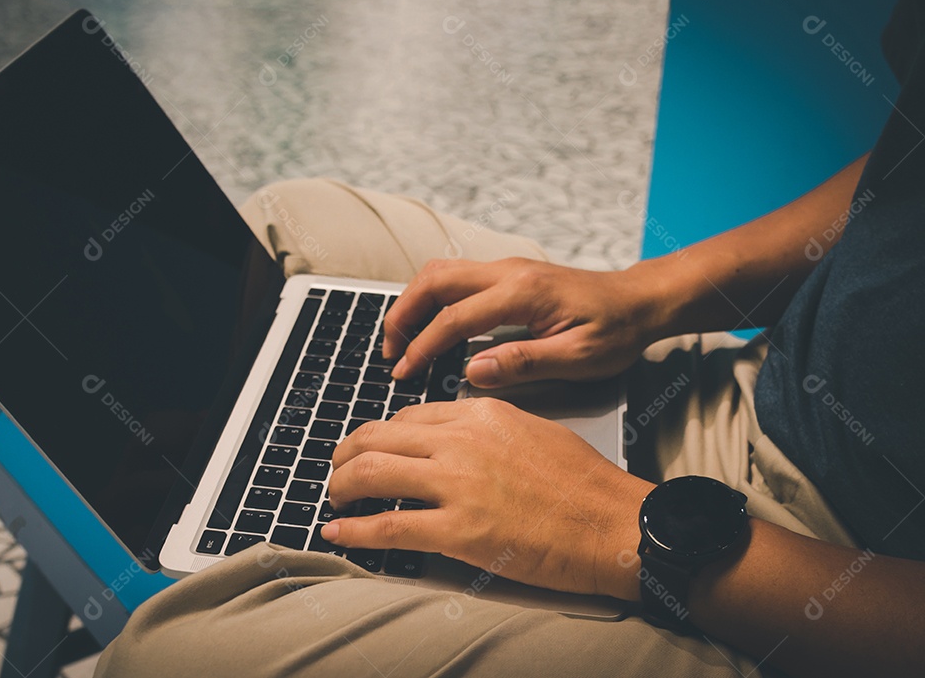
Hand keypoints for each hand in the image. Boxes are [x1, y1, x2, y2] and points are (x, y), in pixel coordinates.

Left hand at [323, 398, 653, 599]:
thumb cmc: (586, 482)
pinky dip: (354, 531)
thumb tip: (455, 436)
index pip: (409, 416)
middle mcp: (461, 442)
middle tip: (338, 469)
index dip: (381, 434)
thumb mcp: (534, 429)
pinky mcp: (457, 532)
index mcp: (481, 413)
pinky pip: (388, 526)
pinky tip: (337, 533)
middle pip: (378, 437)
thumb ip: (488, 426)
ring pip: (372, 474)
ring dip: (341, 487)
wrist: (613, 522)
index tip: (372, 447)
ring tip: (333, 498)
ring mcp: (457, 485)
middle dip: (346, 454)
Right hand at [383, 258, 665, 387]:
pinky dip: (431, 298)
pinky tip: (428, 324)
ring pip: (441, 273)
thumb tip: (474, 372)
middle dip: (403, 314)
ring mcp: (506, 268)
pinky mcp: (508, 274)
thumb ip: (525, 363)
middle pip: (434, 281)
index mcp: (523, 293)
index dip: (423, 347)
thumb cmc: (615, 330)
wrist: (640, 301)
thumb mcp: (578, 358)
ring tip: (400, 339)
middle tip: (389, 351)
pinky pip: (456, 277)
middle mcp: (509, 272)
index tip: (404, 371)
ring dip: (413, 302)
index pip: (455, 319)